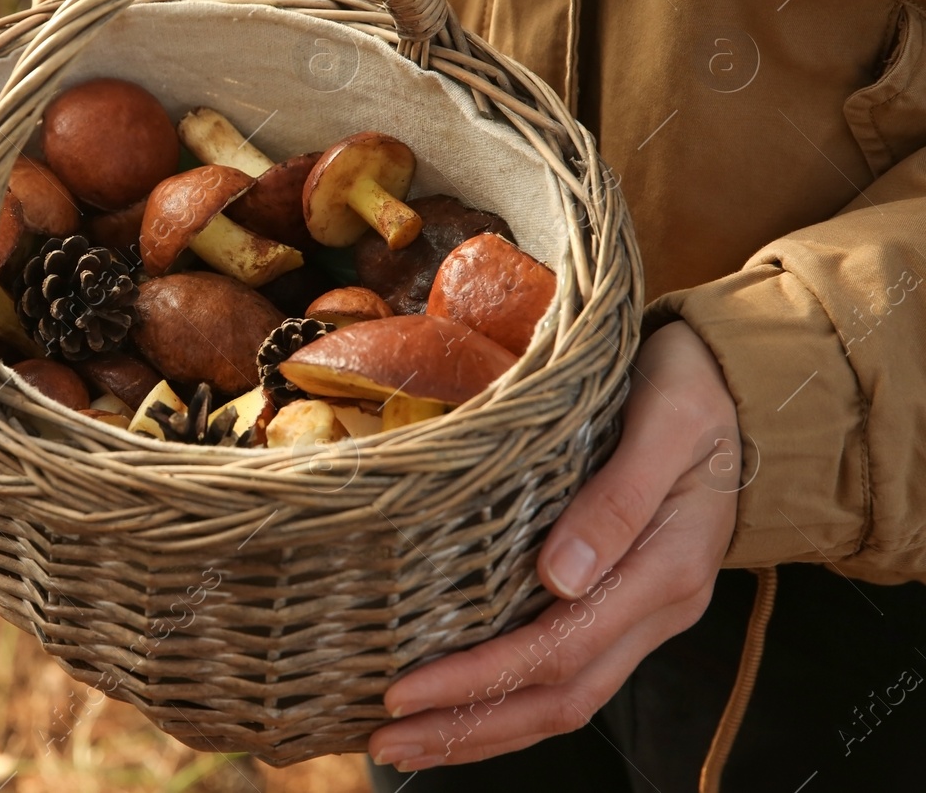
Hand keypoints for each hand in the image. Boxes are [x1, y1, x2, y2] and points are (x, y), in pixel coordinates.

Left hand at [367, 321, 741, 770]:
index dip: (480, 677)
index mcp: (668, 568)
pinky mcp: (628, 603)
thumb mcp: (666, 422)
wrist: (744, 386)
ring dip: (486, 728)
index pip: (560, 650)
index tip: (405, 690)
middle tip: (385, 739)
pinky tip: (460, 704)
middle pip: (561, 697)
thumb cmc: (697, 389)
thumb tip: (558, 578)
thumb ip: (617, 499)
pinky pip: (569, 671)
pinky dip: (511, 698)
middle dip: (471, 725)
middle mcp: (660, 607)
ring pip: (567, 699)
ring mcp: (646, 612)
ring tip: (407, 742)